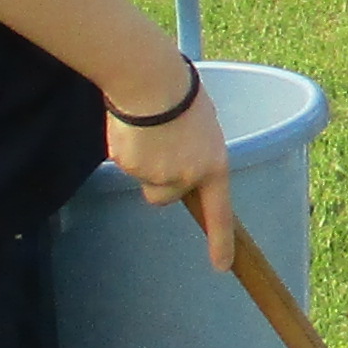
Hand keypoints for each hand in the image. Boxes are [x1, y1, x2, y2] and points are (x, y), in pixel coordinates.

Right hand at [106, 73, 237, 269]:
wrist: (151, 80)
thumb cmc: (181, 93)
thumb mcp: (204, 126)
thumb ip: (197, 152)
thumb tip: (183, 165)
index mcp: (213, 165)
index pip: (220, 213)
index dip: (220, 242)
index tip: (222, 266)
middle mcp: (186, 177)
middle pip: (164, 196)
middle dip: (160, 179)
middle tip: (162, 145)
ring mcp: (156, 175)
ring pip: (144, 179)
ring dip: (143, 162)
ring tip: (148, 129)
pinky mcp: (129, 166)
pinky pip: (125, 163)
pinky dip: (126, 148)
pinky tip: (134, 125)